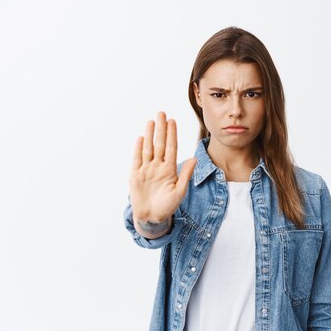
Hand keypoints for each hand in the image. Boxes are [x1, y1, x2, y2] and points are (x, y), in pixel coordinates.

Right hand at [128, 112, 196, 237]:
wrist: (152, 217)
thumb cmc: (167, 206)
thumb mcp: (179, 191)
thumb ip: (185, 174)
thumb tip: (195, 159)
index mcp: (170, 169)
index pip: (171, 147)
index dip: (172, 134)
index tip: (173, 121)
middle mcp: (158, 166)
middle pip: (159, 144)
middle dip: (161, 129)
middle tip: (162, 113)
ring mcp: (146, 169)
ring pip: (148, 148)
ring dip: (150, 134)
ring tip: (152, 121)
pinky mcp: (136, 175)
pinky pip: (137, 159)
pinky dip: (138, 148)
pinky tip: (141, 137)